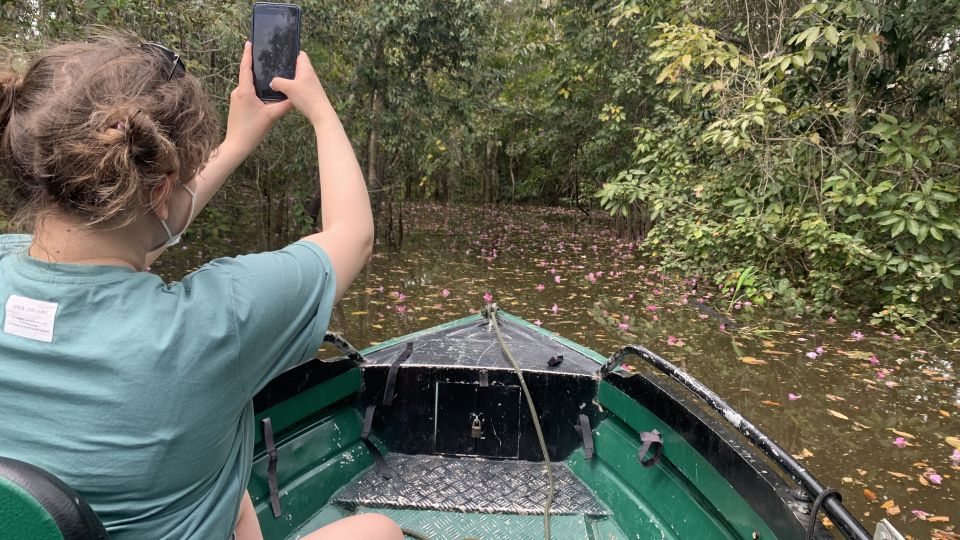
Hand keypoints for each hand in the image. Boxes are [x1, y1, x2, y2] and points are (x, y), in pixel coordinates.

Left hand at [223, 42, 292, 157]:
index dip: (247, 55)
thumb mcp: (271, 117)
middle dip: (256, 68)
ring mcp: (236, 99)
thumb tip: (295, 98)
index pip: (245, 68)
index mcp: (244, 91)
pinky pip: (247, 94)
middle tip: (266, 59)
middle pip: (247, 76)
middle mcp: (238, 92)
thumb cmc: (252, 130)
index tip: (249, 43)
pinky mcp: (237, 106)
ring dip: (257, 82)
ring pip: (248, 86)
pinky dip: (255, 91)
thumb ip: (284, 106)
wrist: (236, 145)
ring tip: (269, 77)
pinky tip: (264, 95)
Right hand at [269, 52, 335, 127]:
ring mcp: (311, 85)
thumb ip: (277, 82)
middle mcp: (310, 75)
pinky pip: (299, 87)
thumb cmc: (306, 98)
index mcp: (306, 68)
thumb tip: (272, 83)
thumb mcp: (288, 88)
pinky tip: (285, 93)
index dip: (292, 52)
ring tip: (277, 81)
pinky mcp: (310, 94)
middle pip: (298, 66)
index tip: (282, 54)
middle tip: (275, 68)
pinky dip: (292, 88)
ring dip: (289, 79)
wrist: (320, 114)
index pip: (301, 54)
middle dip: (288, 67)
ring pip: (298, 78)